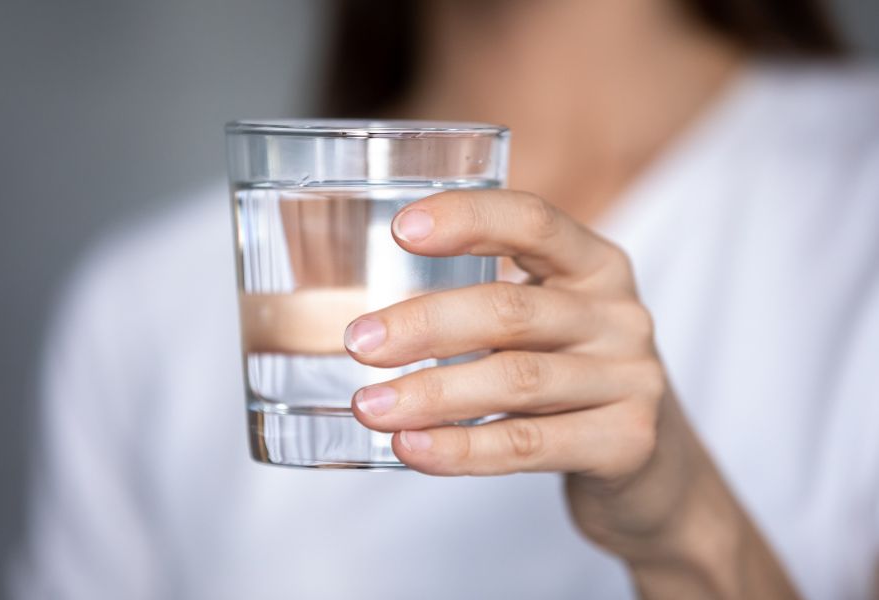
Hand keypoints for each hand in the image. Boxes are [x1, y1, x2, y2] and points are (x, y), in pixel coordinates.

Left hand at [345, 190, 796, 597]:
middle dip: (426, 324)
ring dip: (432, 394)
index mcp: (596, 266)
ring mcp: (631, 379)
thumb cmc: (575, 377)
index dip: (467, 218)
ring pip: (516, 380)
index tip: (399, 230)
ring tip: (370, 407)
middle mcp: (620, 314)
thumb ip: (490, 303)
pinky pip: (529, 444)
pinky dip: (463, 449)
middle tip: (360, 343)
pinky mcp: (627, 441)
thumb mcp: (551, 323)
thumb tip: (371, 313)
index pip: (532, 221)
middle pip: (511, 308)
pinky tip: (414, 448)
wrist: (653, 464)